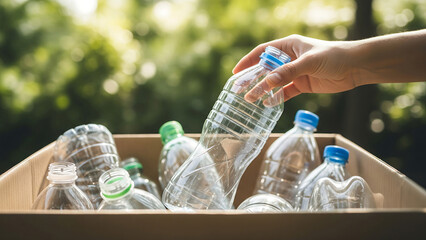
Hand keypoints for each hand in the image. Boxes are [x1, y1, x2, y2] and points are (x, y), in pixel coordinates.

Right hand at [233, 35, 357, 101]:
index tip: (236, 71)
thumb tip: (267, 82)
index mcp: (289, 46)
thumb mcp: (309, 62)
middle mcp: (290, 58)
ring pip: (274, 82)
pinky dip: (276, 98)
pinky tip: (267, 104)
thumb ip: (288, 72)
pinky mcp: (302, 84)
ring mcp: (295, 72)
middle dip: (252, 78)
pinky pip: (285, 92)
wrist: (355, 67)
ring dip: (262, 90)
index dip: (248, 60)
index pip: (262, 51)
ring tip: (250, 100)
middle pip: (265, 68)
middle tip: (239, 89)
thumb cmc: (334, 56)